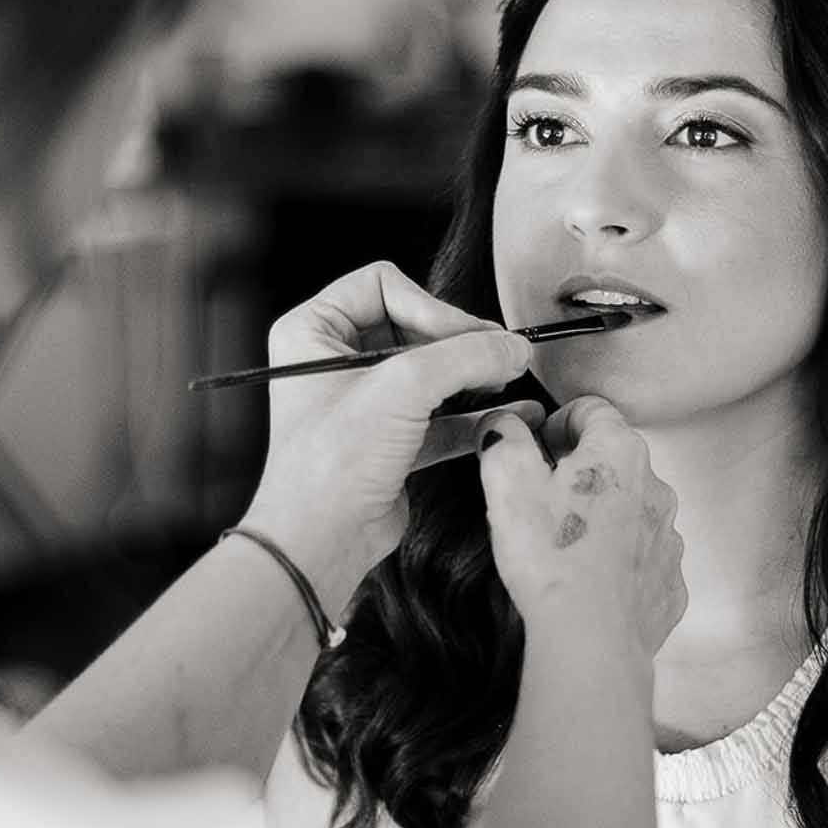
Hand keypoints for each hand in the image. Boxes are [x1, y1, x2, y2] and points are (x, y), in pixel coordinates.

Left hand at [245, 261, 539, 586]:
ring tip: (511, 377)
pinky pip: (440, 415)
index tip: (463, 338)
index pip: (383, 287)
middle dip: (458, 343)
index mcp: (314, 331)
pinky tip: (513, 413)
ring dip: (472, 376)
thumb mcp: (402, 389)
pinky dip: (475, 415)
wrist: (319, 541)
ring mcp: (364, 404)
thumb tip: (513, 346)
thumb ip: (465, 357)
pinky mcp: (389, 442)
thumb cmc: (330, 463)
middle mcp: (334, 362)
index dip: (429, 306)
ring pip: (430, 372)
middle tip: (499, 355)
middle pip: (413, 327)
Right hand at [476, 397, 686, 658]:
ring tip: (566, 548)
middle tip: (542, 502)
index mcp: (618, 451)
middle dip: (580, 473)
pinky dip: (619, 563)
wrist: (591, 639)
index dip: (558, 423)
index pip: (591, 409)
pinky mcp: (670, 581)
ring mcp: (668, 537)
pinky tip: (590, 581)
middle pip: (615, 461)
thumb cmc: (549, 557)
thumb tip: (504, 422)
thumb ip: (504, 437)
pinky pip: (643, 559)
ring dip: (602, 518)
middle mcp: (655, 487)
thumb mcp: (508, 482)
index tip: (536, 448)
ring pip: (632, 510)